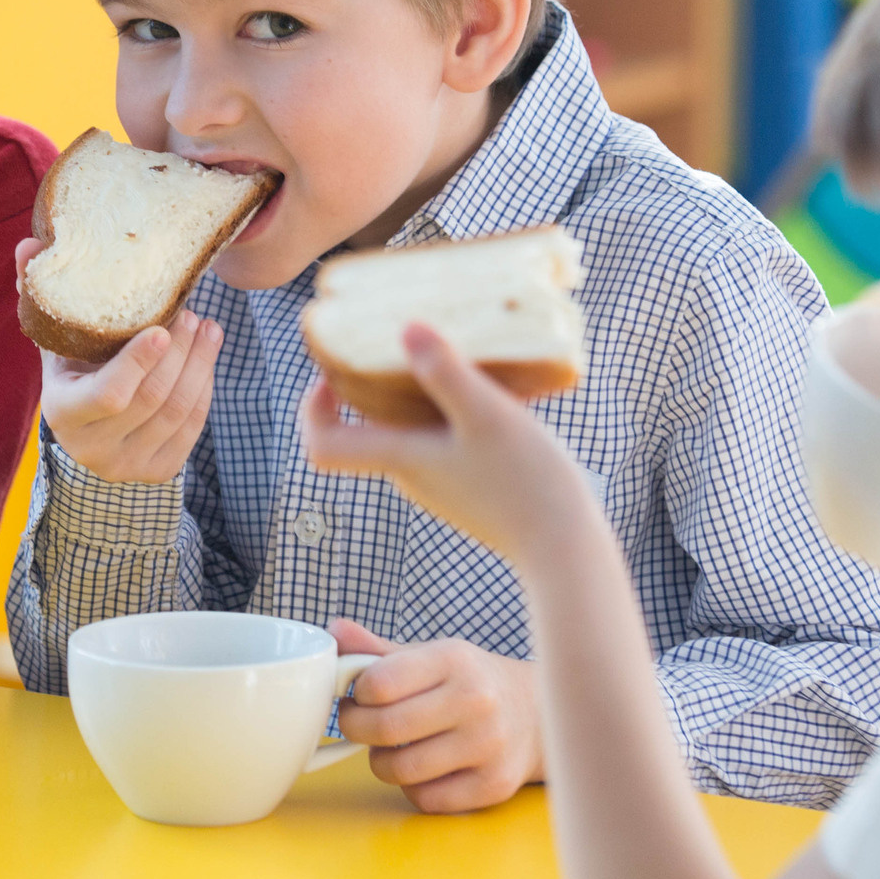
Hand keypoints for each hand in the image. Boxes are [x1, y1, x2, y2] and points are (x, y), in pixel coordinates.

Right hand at [18, 237, 221, 484]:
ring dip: (199, 364)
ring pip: (178, 412)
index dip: (138, 363)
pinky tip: (207, 353)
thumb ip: (42, 296)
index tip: (163, 328)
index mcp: (64, 414)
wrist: (86, 435)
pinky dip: (205, 386)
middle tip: (191, 315)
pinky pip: (193, 427)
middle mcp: (95, 449)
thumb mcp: (55, 341)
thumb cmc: (72, 373)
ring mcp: (130, 465)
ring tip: (206, 327)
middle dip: (179, 353)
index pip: (109, 395)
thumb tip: (29, 242)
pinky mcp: (160, 471)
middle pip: (152, 399)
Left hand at [298, 322, 588, 563]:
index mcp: (402, 458)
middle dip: (373, 385)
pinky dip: (452, 415)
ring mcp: (441, 485)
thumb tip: (407, 328)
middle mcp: (412, 476)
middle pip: (368, 429)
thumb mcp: (487, 415)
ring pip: (411, 433)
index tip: (329, 376)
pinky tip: (491, 394)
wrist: (566, 549)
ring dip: (419, 396)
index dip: (313, 410)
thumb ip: (446, 373)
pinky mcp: (470, 489)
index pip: (323, 446)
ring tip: (453, 359)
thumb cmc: (527, 483)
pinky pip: (444, 443)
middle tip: (399, 344)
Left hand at [330, 621, 541, 811]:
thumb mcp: (429, 656)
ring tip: (391, 747)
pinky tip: (422, 768)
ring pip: (400, 770)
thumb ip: (376, 650)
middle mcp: (475, 700)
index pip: (379, 683)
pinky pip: (425, 798)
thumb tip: (333, 631)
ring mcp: (487, 746)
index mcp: (453, 659)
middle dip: (357, 729)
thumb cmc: (468, 682)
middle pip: (384, 729)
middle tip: (360, 724)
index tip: (359, 696)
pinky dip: (411, 787)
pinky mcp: (493, 786)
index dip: (357, 694)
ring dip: (381, 762)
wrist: (535, 714)